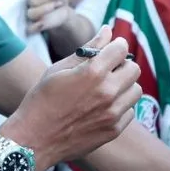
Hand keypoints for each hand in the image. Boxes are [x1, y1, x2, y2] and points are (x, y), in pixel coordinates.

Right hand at [1, 27, 141, 166]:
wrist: (34, 140)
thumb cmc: (41, 100)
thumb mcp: (59, 69)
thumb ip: (88, 49)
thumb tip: (107, 31)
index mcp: (93, 72)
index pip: (121, 48)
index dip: (116, 45)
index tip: (110, 49)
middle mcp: (107, 92)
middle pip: (133, 69)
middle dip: (122, 65)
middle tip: (107, 70)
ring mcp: (112, 113)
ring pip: (135, 90)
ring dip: (124, 86)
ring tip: (105, 89)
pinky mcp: (113, 130)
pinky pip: (130, 111)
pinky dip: (120, 107)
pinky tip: (102, 108)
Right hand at [25, 0, 71, 34]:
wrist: (63, 11)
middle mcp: (28, 3)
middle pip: (32, 1)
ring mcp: (30, 15)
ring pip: (31, 13)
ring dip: (45, 8)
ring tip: (57, 5)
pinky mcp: (33, 27)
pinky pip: (29, 28)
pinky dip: (36, 26)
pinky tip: (43, 22)